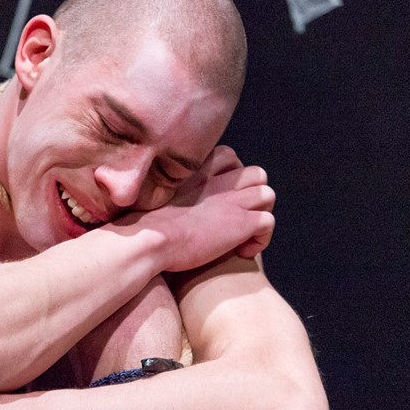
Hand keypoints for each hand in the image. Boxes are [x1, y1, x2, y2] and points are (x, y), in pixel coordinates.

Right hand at [120, 146, 275, 270]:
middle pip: (254, 173)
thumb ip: (162, 193)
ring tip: (242, 236)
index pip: (228, 157)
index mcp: (196, 171)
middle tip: (236, 218)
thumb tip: (148, 200)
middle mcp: (218, 180)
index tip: (218, 199)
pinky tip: (242, 252)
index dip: (230, 177)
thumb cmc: (141, 227)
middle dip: (252, 195)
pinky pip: (268, 223)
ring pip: (268, 194)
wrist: (148, 240)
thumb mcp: (150, 198)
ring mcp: (232, 200)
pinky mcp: (242, 222)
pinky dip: (261, 240)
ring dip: (260, 215)